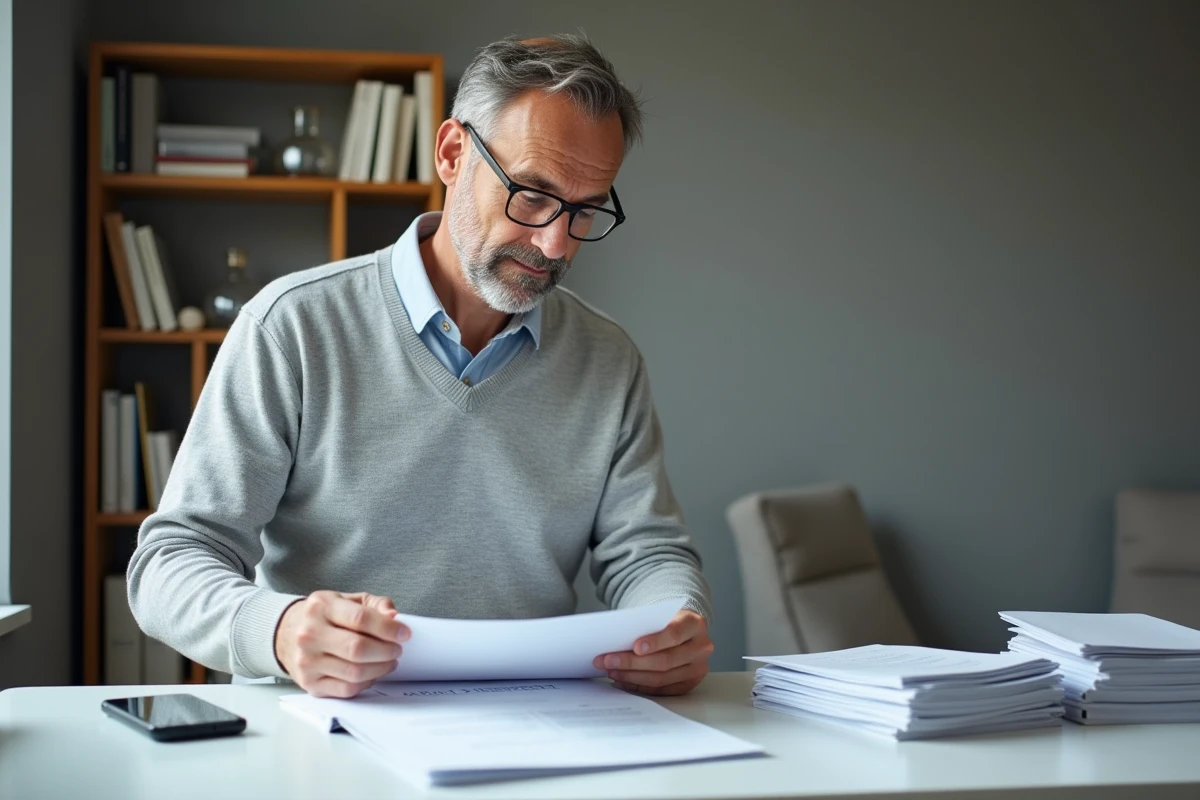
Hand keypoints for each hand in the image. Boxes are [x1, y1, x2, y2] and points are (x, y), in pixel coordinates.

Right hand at [275, 590, 409, 697]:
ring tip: (388, 661)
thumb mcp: (349, 600)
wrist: (287, 632)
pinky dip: (366, 682)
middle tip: (397, 649)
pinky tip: (372, 673)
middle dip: (386, 651)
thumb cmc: (325, 616)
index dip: (388, 628)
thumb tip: (394, 617)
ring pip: (354, 672)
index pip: (360, 619)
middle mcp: (310, 634)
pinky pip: (347, 689)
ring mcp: (307, 661)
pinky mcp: (310, 683)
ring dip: (380, 668)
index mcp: (321, 607)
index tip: (405, 633)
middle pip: (358, 649)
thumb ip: (375, 605)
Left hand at [593, 610, 713, 695]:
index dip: (655, 642)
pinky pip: (662, 689)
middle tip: (608, 661)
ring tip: (611, 671)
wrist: (683, 629)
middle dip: (632, 662)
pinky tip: (624, 680)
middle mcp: (701, 647)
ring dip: (632, 676)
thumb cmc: (667, 621)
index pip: (675, 634)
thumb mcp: (660, 615)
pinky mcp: (690, 683)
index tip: (634, 647)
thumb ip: (645, 625)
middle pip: (665, 660)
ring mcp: (698, 668)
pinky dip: (641, 686)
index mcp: (695, 624)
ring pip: (662, 678)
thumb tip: (615, 641)